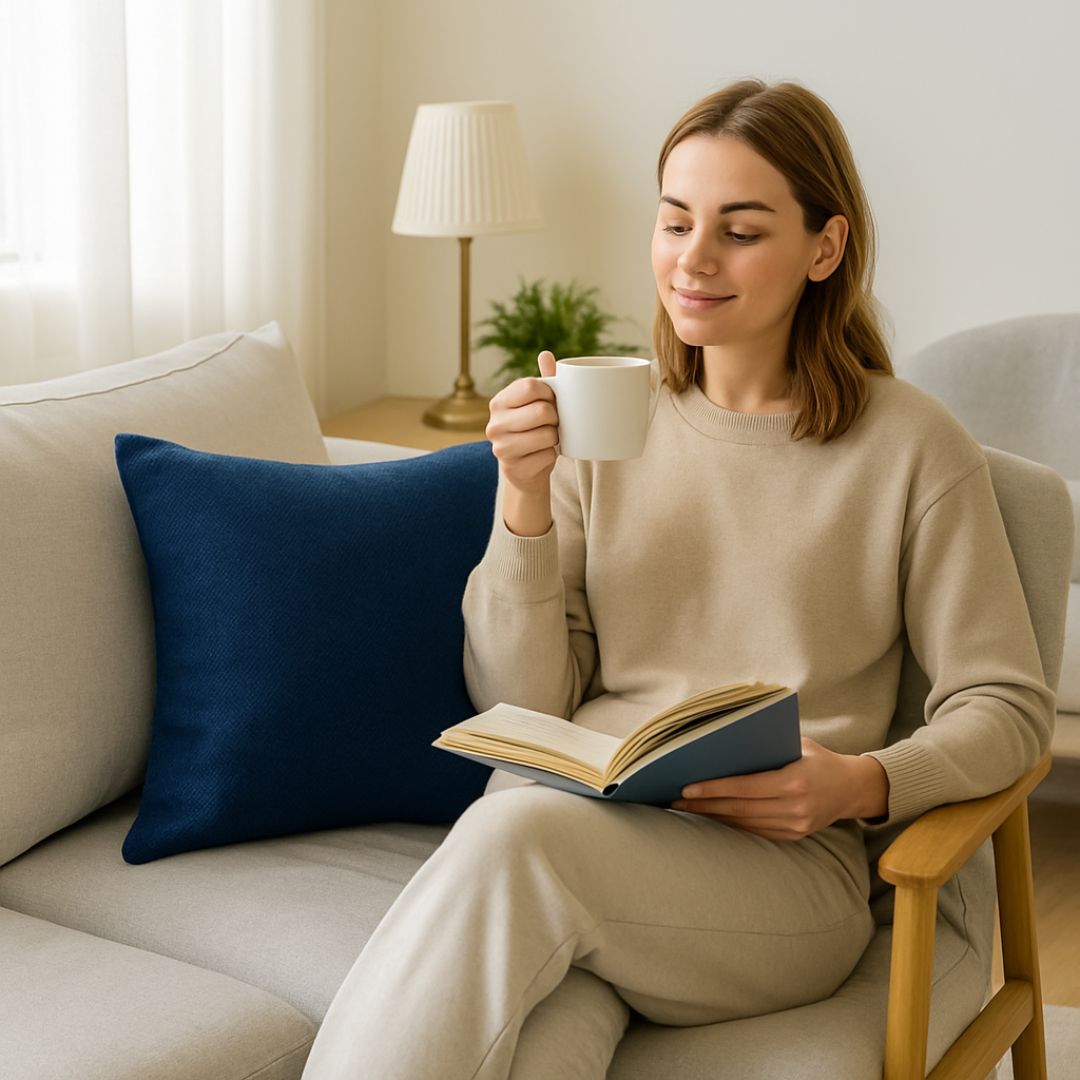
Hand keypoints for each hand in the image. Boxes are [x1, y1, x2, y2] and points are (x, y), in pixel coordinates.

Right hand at [485, 351, 560, 496]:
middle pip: (542, 411)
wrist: (525, 469)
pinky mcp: (513, 468)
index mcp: (499, 402)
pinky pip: (548, 456)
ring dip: (555, 437)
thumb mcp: (536, 403)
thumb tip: (545, 354)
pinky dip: (552, 456)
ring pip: (547, 435)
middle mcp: (494, 424)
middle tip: (553, 423)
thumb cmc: (533, 429)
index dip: (550, 393)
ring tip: (547, 438)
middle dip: (556, 417)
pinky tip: (542, 456)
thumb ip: (544, 380)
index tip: (551, 401)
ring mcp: (501, 448)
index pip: (531, 386)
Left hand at [669, 737, 889, 840]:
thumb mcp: (798, 743)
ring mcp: (795, 826)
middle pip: (739, 809)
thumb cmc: (818, 758)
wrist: (852, 788)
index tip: (687, 788)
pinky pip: (755, 831)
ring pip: (744, 823)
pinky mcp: (793, 836)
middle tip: (675, 800)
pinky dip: (731, 824)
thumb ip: (766, 745)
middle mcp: (795, 807)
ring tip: (686, 808)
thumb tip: (724, 741)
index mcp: (794, 781)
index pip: (744, 788)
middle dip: (704, 805)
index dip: (713, 789)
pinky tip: (712, 816)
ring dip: (713, 817)